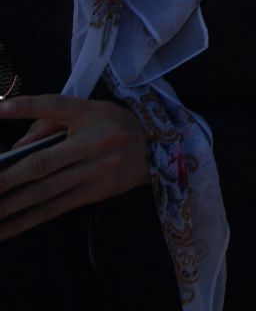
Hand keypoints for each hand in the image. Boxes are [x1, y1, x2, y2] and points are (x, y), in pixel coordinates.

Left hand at [0, 95, 150, 241]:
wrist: (160, 150)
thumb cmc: (115, 125)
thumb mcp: (90, 111)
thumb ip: (50, 124)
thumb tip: (16, 151)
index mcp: (92, 114)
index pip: (57, 106)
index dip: (28, 107)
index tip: (0, 110)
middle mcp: (95, 143)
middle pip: (43, 162)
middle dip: (7, 179)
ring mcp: (96, 172)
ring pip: (45, 192)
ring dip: (10, 206)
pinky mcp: (95, 194)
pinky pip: (55, 209)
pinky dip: (27, 221)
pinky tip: (7, 229)